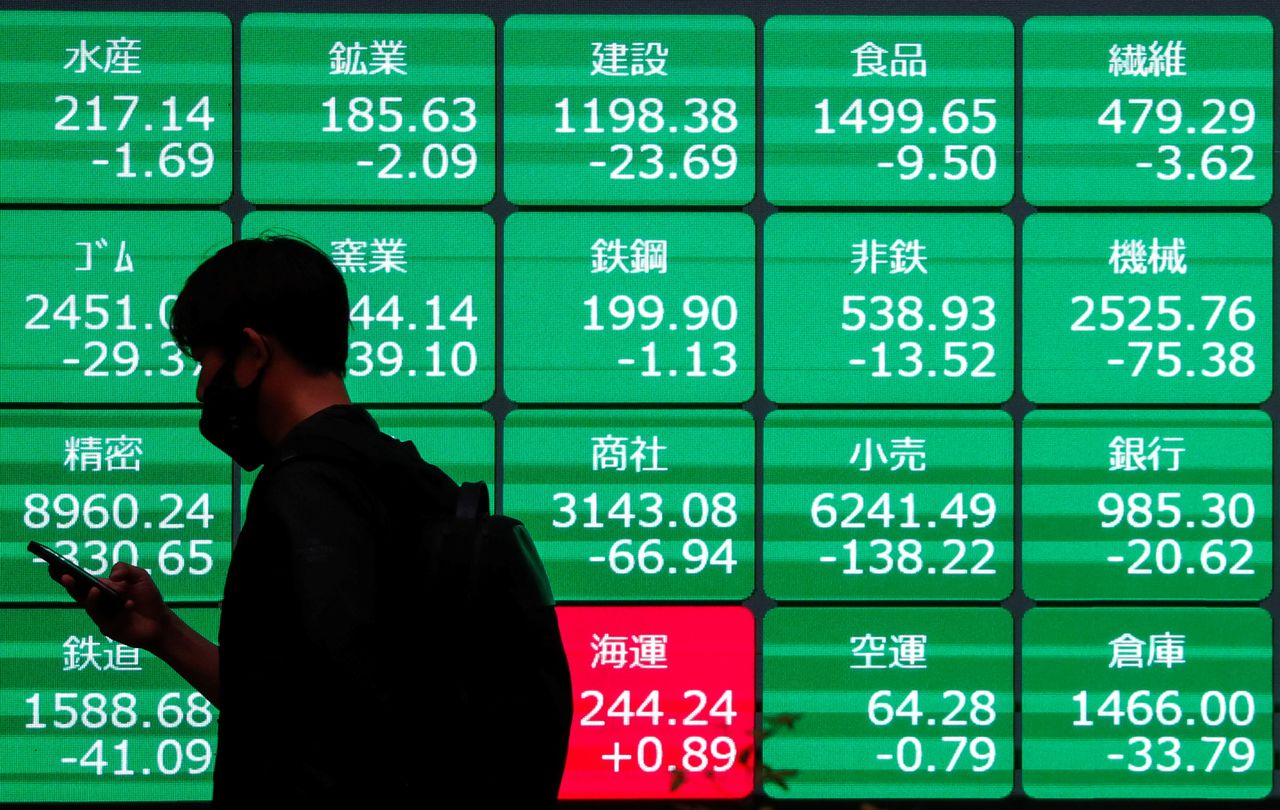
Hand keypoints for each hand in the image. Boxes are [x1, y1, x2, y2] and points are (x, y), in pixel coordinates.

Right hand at [54, 563, 175, 652]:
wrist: (160, 621)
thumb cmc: (148, 598)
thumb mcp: (139, 576)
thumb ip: (125, 569)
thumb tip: (112, 576)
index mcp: (101, 588)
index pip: (80, 580)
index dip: (65, 574)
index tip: (53, 564)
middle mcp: (98, 602)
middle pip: (79, 594)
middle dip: (70, 585)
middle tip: (65, 576)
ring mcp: (102, 616)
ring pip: (91, 608)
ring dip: (91, 599)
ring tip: (94, 589)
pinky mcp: (109, 629)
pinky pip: (108, 620)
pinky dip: (118, 610)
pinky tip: (128, 604)